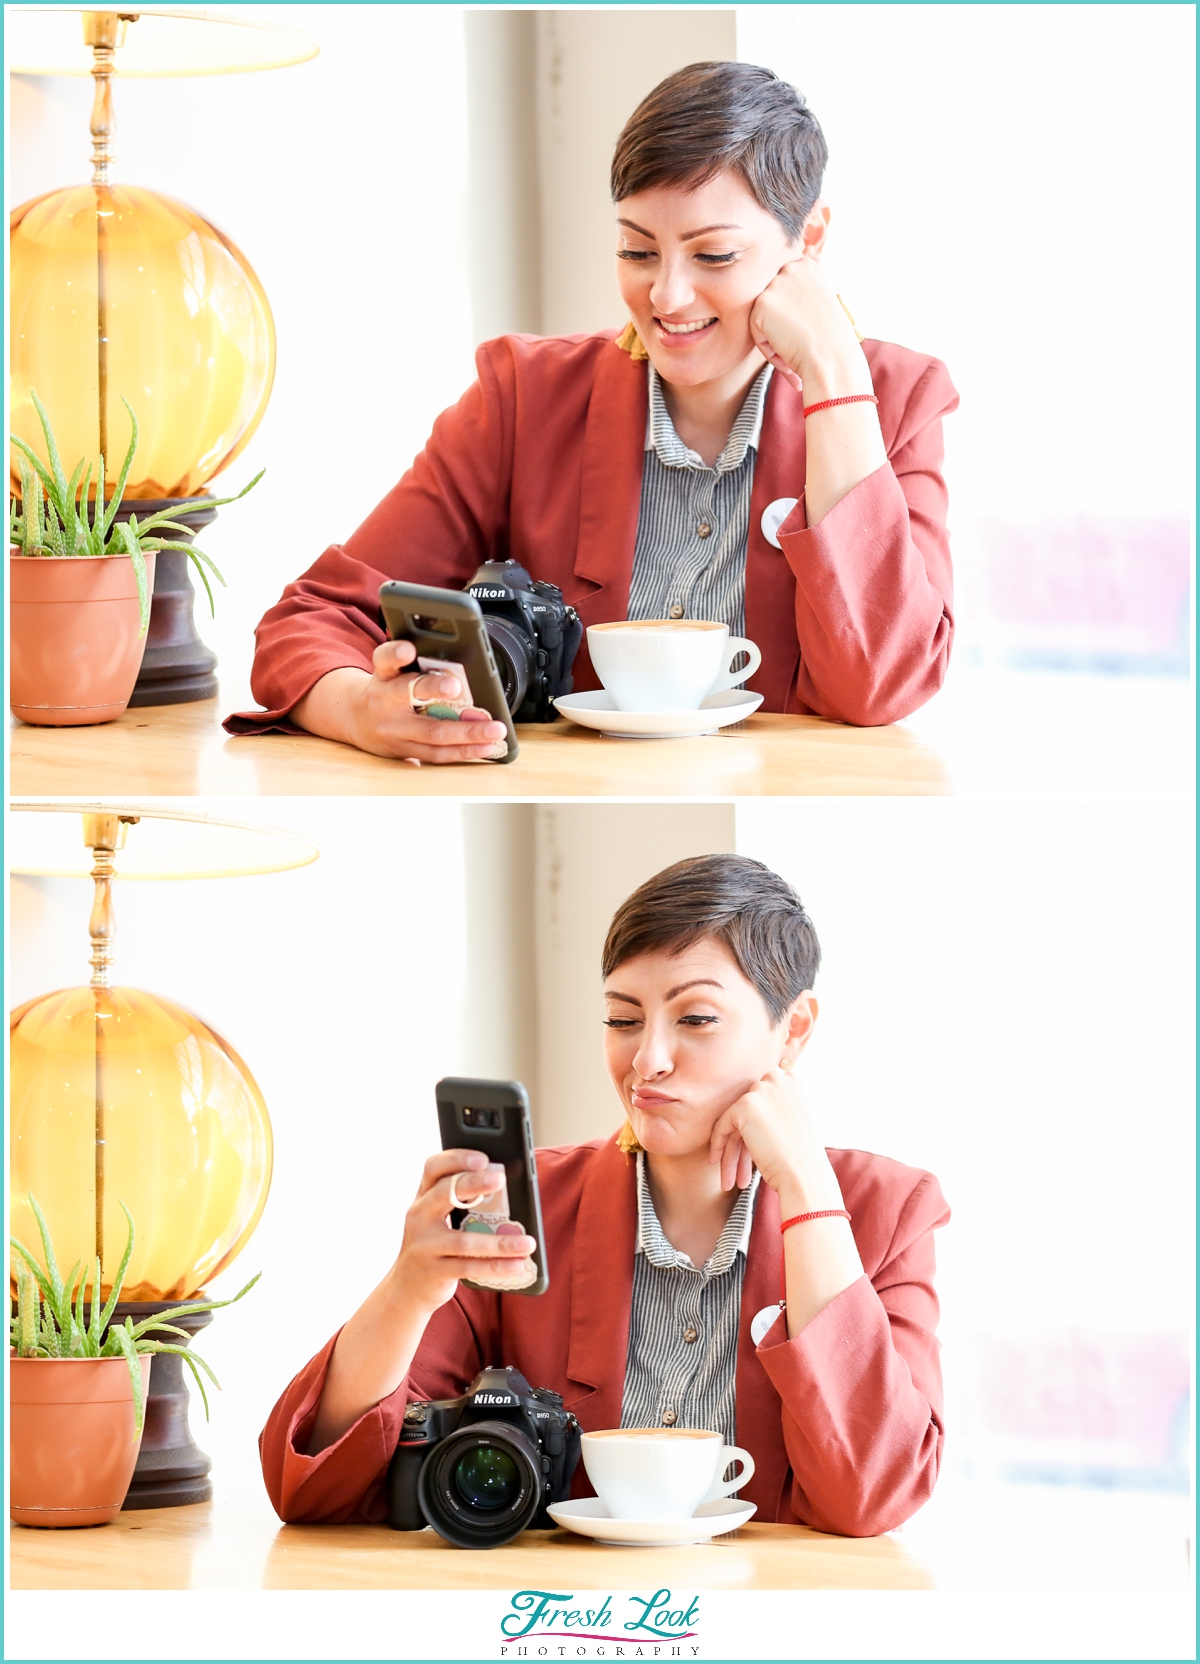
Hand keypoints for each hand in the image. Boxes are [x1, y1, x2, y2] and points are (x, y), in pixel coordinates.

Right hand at [295, 641, 509, 762]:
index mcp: (384, 674)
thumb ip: (418, 665)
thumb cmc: (387, 689)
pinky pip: (436, 754)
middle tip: (455, 686)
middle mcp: (385, 701)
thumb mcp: (393, 670)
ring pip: (431, 732)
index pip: (385, 659)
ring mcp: (393, 729)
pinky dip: (464, 751)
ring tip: (494, 730)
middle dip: (434, 689)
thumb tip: (460, 666)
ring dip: (467, 732)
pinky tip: (486, 747)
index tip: (408, 649)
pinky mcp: (403, 751)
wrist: (356, 720)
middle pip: (409, 694)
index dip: (395, 653)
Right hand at [392, 1150, 536, 1314]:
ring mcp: (424, 1245)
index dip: (456, 1159)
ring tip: (527, 1243)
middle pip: (445, 1194)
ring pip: (464, 1240)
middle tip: (500, 1179)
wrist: (407, 1286)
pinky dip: (496, 1266)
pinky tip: (517, 1264)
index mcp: (424, 1196)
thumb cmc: (435, 1243)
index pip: (434, 1168)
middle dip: (473, 1184)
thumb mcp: (440, 1218)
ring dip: (500, 1242)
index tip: (482, 1158)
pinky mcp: (434, 1271)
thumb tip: (509, 1192)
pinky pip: (469, 1267)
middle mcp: (420, 1216)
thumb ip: (463, 1202)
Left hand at [707, 1067, 844, 1216]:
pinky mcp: (745, 1105)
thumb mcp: (795, 1122)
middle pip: (749, 1110)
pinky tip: (717, 1162)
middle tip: (737, 1167)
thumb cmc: (804, 1157)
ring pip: (736, 1119)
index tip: (750, 1148)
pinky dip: (719, 1143)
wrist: (806, 1175)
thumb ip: (776, 1110)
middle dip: (741, 1140)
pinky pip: (723, 1124)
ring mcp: (761, 1091)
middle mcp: (778, 1080)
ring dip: (730, 1149)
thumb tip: (752, 1115)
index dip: (756, 1127)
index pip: (764, 1102)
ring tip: (727, 1176)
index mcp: (793, 1081)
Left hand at [749, 255, 868, 397]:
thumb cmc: (830, 340)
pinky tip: (787, 351)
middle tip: (800, 343)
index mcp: (807, 265)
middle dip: (781, 325)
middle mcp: (791, 267)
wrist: (832, 358)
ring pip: (762, 316)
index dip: (791, 316)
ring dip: (773, 337)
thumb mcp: (819, 304)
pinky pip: (755, 328)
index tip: (806, 331)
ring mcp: (776, 283)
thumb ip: (799, 295)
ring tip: (795, 348)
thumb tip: (782, 304)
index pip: (783, 291)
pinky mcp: (762, 302)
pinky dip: (767, 347)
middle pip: (771, 302)